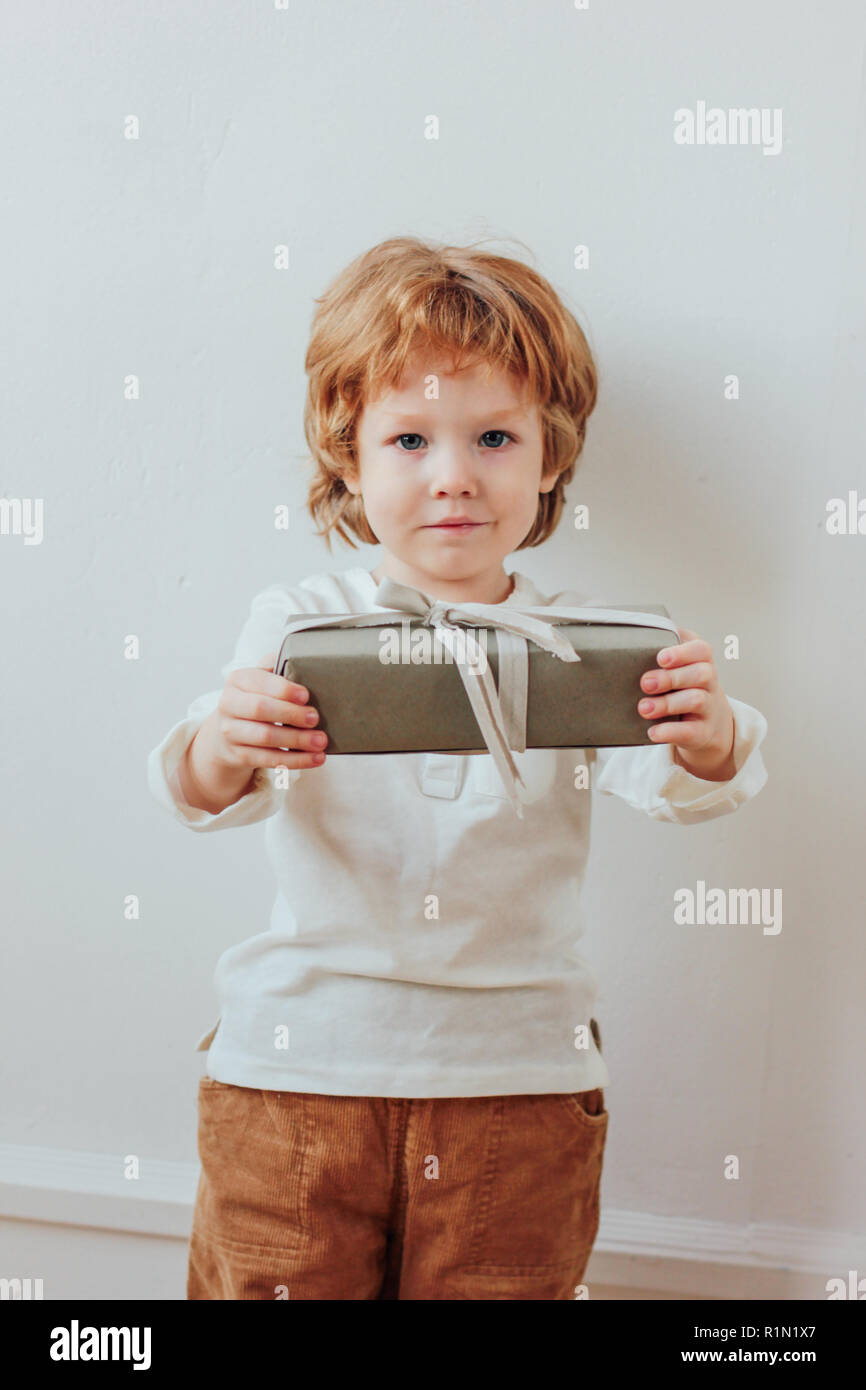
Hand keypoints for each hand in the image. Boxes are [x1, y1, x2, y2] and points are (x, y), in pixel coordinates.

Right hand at [212, 652, 328, 771]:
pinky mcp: (239, 755)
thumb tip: (301, 656)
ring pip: (265, 737)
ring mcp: (231, 732)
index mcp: (237, 680)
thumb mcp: (260, 679)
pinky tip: (315, 758)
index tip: (306, 696)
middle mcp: (228, 704)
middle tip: (316, 718)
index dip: (283, 689)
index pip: (259, 682)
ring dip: (297, 740)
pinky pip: (268, 760)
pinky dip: (295, 760)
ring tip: (321, 741)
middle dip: (291, 714)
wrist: (227, 732)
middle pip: (260, 709)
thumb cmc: (254, 699)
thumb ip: (276, 666)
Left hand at [637, 628, 735, 780]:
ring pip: (696, 700)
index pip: (701, 650)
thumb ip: (658, 646)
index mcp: (701, 661)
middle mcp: (709, 682)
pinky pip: (690, 731)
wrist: (707, 722)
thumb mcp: (676, 666)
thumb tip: (627, 633)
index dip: (682, 653)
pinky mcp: (703, 732)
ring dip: (667, 704)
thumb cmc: (681, 686)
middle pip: (700, 674)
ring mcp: (708, 708)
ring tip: (644, 708)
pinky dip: (670, 732)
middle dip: (671, 677)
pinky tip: (652, 732)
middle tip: (645, 683)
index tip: (661, 658)